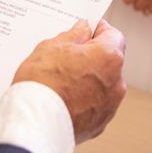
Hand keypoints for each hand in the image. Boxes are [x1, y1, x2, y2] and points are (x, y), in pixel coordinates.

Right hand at [14, 19, 125, 143]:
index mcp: (109, 57)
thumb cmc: (43, 81)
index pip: (113, 35)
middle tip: (67, 54)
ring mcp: (109, 106)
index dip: (99, 29)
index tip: (86, 28)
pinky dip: (84, 100)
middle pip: (109, 61)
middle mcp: (116, 82)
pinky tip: (63, 98)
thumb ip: (73, 35)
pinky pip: (94, 105)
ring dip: (88, 79)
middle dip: (92, 56)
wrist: (35, 123)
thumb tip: (83, 29)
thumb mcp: (52, 46)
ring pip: (102, 84)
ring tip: (61, 80)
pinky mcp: (99, 124)